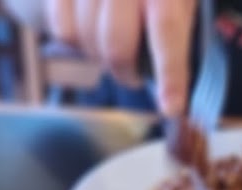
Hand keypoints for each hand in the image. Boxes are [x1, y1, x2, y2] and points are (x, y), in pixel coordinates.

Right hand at [45, 0, 197, 114]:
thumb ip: (177, 29)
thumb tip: (175, 93)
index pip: (167, 31)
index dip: (170, 75)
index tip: (172, 108)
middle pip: (117, 46)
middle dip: (127, 72)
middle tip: (135, 74)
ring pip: (88, 41)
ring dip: (102, 57)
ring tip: (114, 43)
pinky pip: (64, 31)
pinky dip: (78, 42)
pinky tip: (91, 30)